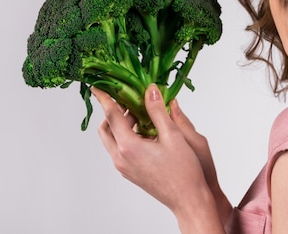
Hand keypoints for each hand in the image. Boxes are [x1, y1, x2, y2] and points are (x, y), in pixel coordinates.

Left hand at [92, 85, 224, 232]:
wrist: (188, 199)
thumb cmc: (184, 170)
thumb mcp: (173, 135)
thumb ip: (158, 111)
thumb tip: (150, 90)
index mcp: (129, 147)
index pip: (111, 116)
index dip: (105, 98)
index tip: (98, 86)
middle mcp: (121, 158)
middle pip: (106, 128)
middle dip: (114, 111)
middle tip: (130, 99)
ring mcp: (124, 167)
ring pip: (113, 139)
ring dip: (122, 124)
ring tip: (144, 113)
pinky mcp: (130, 172)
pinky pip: (121, 149)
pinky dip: (128, 136)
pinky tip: (148, 131)